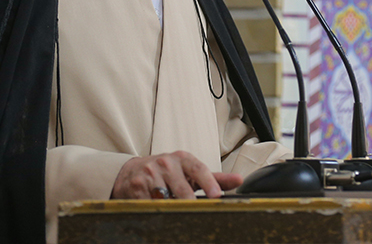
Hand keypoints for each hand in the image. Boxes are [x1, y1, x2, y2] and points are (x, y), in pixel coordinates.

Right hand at [112, 151, 243, 199]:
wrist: (132, 171)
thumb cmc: (167, 172)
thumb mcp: (190, 171)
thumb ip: (214, 178)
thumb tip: (239, 180)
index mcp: (182, 158)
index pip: (198, 169)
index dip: (208, 182)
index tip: (216, 195)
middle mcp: (166, 163)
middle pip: (182, 188)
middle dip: (189, 202)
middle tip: (195, 212)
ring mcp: (150, 174)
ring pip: (166, 199)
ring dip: (171, 207)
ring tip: (173, 209)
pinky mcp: (137, 186)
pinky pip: (150, 205)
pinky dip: (156, 210)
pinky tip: (157, 209)